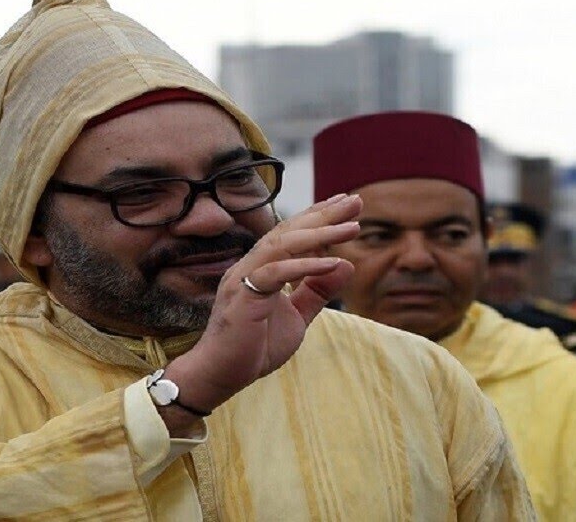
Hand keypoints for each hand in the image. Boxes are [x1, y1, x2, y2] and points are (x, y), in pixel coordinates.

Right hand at [162, 194, 361, 426]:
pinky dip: (305, 266)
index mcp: (261, 268)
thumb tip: (346, 264)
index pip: (291, 234)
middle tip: (354, 200)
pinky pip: (276, 273)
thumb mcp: (297, 317)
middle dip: (323, 214)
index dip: (319, 216)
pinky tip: (332, 261)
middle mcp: (251, 266)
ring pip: (281, 245)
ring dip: (318, 233)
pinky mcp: (242, 296)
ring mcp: (244, 278)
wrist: (221, 375)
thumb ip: (317, 291)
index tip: (347, 204)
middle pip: (288, 231)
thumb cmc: (254, 347)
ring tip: (351, 226)